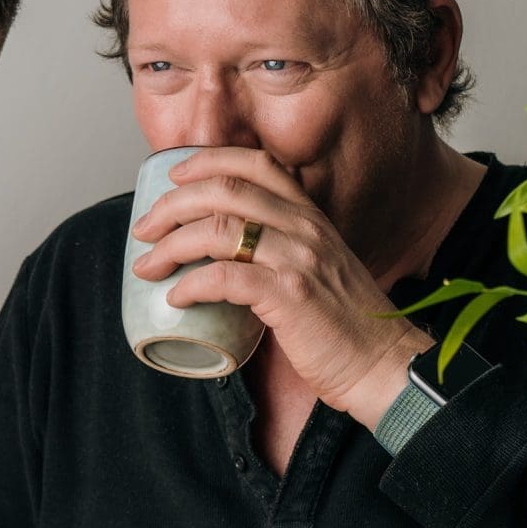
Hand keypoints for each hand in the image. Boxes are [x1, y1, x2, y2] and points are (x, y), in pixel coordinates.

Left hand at [131, 147, 428, 424]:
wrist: (382, 365)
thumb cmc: (345, 327)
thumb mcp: (318, 269)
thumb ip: (281, 252)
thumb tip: (226, 256)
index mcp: (311, 216)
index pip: (256, 164)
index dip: (207, 162)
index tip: (174, 178)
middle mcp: (305, 228)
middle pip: (224, 191)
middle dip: (172, 205)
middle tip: (144, 229)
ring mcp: (299, 260)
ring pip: (218, 230)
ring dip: (170, 246)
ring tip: (147, 265)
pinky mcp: (290, 297)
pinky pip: (225, 277)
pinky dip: (190, 285)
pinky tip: (175, 298)